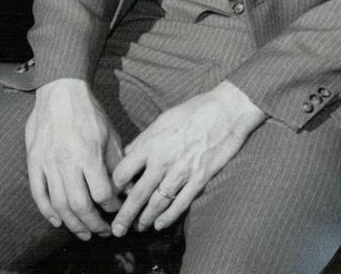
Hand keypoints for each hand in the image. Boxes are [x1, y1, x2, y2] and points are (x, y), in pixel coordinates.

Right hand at [26, 79, 123, 239]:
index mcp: (88, 154)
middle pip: (79, 206)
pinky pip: (38, 194)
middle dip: (94, 224)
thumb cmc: (89, 113)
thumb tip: (126, 190)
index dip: (112, 207)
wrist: (60, 91)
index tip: (118, 210)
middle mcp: (66, 161)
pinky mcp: (34, 161)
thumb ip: (116, 165)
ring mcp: (47, 163)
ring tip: (84, 233)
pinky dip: (47, 212)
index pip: (102, 194)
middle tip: (102, 232)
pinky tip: (58, 222)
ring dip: (73, 224)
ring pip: (58, 205)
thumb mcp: (110, 135)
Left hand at [108, 81, 266, 235]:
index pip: (123, 172)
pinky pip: (180, 203)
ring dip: (145, 219)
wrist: (227, 110)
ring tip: (138, 228)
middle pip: (137, 194)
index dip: (115, 187)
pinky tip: (160, 225)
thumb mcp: (162, 120)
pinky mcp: (199, 178)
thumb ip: (144, 139)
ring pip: (157, 203)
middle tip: (117, 229)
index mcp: (150, 143)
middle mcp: (162, 160)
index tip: (113, 195)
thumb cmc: (193, 111)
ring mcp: (181, 171)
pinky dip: (169, 217)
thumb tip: (128, 154)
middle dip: (125, 215)